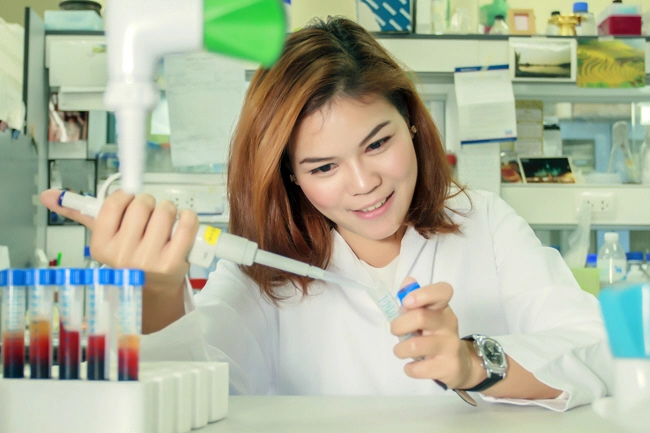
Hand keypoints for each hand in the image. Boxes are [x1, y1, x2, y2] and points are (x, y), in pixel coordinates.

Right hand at [40, 189, 198, 308]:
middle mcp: (123, 256)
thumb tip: (48, 194)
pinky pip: (186, 225)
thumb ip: (79, 213)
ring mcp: (149, 261)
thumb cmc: (128, 257)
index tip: (130, 202)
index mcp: (101, 247)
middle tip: (150, 216)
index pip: (115, 204)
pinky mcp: (174, 263)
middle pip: (143, 205)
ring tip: (165, 224)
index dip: (127, 197)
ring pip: (165, 211)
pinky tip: (183, 222)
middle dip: (150, 204)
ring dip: (169, 211)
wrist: (151, 291)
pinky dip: (188, 218)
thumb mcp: (104, 237)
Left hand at [390, 278, 484, 389]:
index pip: (443, 291)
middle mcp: (448, 323)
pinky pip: (419, 369)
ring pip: (416, 345)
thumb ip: (414, 299)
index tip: (406, 302)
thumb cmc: (435, 335)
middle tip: (395, 331)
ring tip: (401, 351)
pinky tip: (412, 366)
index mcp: (441, 307)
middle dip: (398, 325)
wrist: (460, 364)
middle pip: (420, 317)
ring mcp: (450, 346)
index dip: (423, 293)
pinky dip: (409, 369)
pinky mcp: (448, 367)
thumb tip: (407, 282)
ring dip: (400, 349)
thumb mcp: (426, 315)